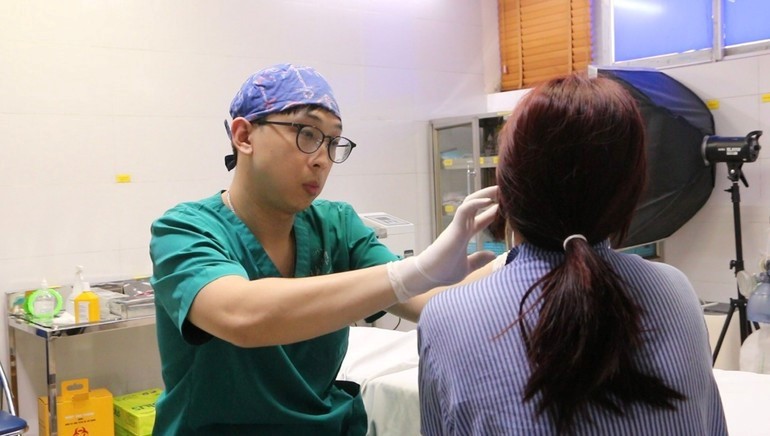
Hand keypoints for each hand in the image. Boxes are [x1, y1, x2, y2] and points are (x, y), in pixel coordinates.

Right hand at [387, 185, 499, 301]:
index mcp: (464, 235)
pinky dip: (476, 203)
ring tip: (499, 189)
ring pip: (470, 203)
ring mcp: (457, 226)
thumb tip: (492, 254)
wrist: (427, 276)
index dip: (492, 213)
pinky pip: (464, 210)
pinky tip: (489, 201)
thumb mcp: (466, 267)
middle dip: (489, 197)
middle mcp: (460, 227)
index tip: (504, 207)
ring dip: (484, 194)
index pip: (480, 220)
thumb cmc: (442, 272)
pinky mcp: (454, 228)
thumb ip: (478, 260)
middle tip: (504, 190)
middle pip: (475, 206)